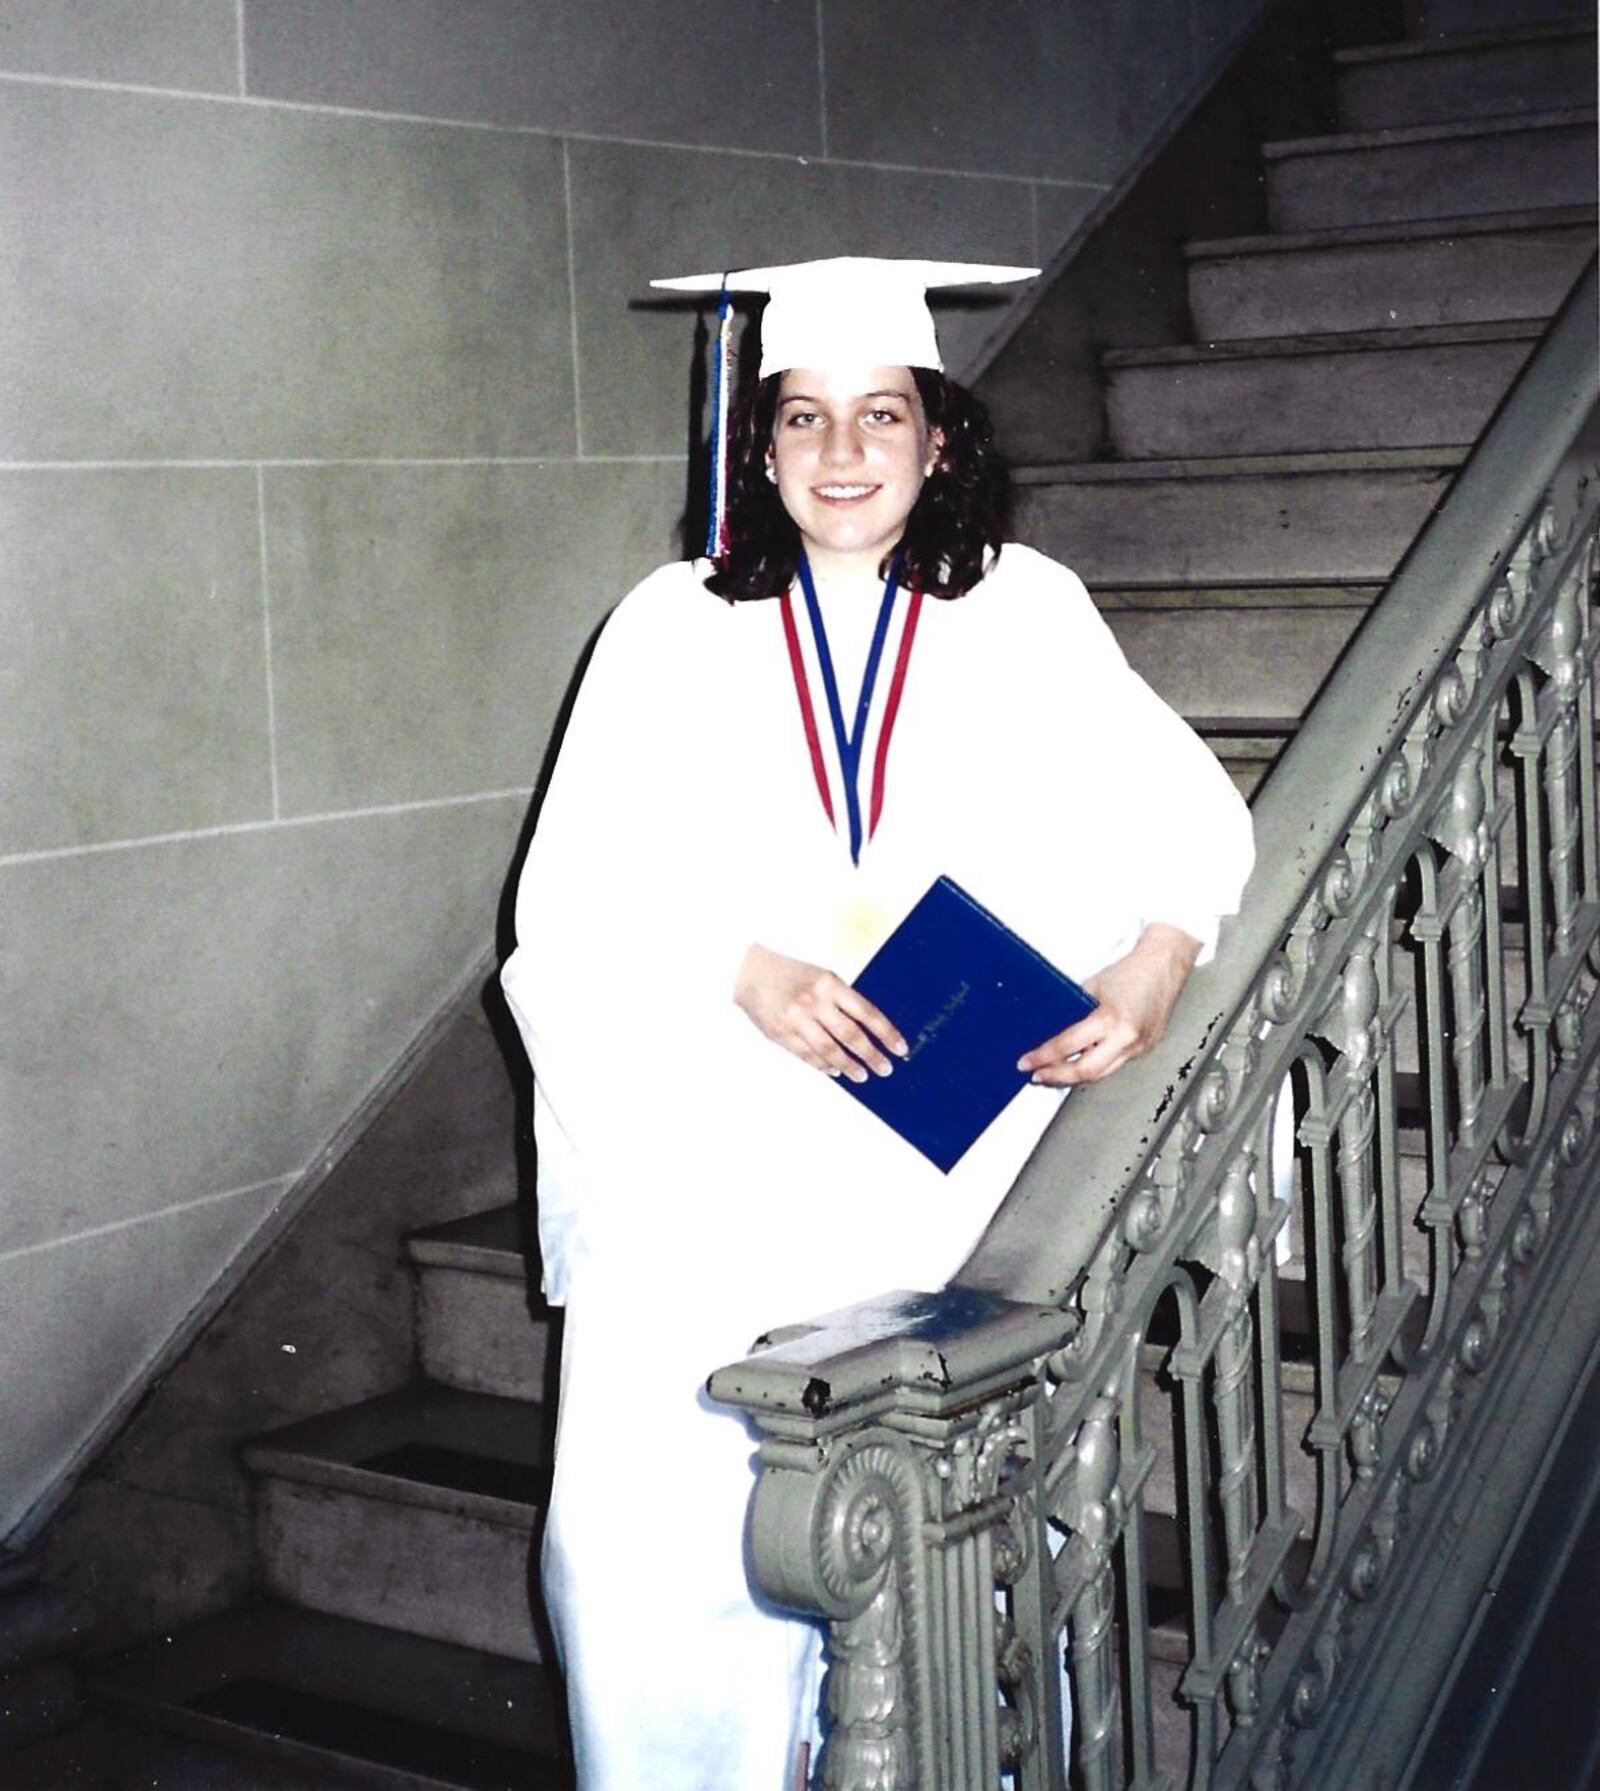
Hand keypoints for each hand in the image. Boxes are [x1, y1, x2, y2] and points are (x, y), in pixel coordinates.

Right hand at [734, 944, 907, 1082]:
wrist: (750, 972)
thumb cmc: (791, 974)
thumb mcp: (822, 977)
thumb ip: (841, 1000)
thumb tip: (869, 1030)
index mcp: (829, 984)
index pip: (866, 1012)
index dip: (886, 1033)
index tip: (900, 1048)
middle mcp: (814, 1002)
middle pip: (850, 1035)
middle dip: (871, 1055)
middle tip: (885, 1068)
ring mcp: (796, 1020)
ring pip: (829, 1050)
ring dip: (849, 1066)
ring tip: (862, 1075)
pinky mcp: (781, 1034)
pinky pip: (807, 1055)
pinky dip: (823, 1065)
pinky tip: (834, 1071)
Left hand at [1017, 923, 1201, 1086]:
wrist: (1164, 966)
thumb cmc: (1131, 971)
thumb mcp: (1092, 987)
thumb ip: (1074, 1012)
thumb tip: (1050, 1031)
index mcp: (1110, 1019)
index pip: (1068, 1046)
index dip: (1043, 1057)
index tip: (1027, 1062)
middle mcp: (1127, 1038)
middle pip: (1085, 1072)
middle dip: (1056, 1076)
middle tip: (1037, 1075)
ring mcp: (1139, 1047)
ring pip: (1101, 1074)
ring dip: (1075, 1076)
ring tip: (1055, 1073)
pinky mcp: (1145, 1049)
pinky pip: (1115, 1065)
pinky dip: (1095, 1066)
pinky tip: (1081, 1063)